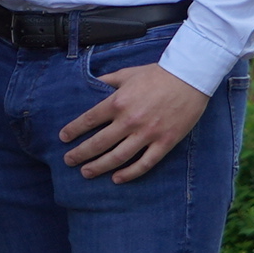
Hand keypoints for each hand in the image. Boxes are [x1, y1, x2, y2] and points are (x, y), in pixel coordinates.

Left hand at [60, 63, 205, 180]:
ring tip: (86, 173)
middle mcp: (129, 120)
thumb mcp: (127, 74)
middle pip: (98, 143)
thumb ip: (107, 81)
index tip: (63, 138)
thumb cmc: (158, 74)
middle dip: (80, 154)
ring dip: (99, 167)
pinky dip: (130, 173)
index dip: (73, 131)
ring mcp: (148, 133)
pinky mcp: (165, 142)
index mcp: (117, 102)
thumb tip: (90, 82)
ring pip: (118, 157)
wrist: (190, 78)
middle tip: (68, 161)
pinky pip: (145, 163)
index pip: (88, 121)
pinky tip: (117, 179)